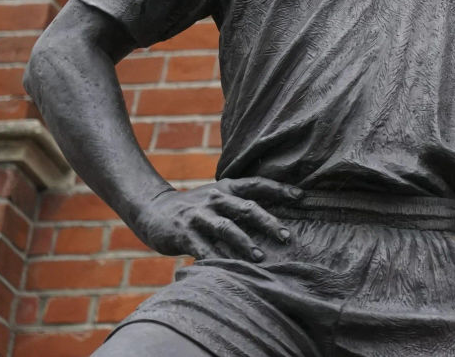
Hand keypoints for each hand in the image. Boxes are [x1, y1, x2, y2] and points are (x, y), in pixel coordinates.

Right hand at [132, 177, 301, 262]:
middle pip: (247, 208)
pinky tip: (226, 269)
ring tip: (259, 257)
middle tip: (285, 236)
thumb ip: (240, 204)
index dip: (279, 188)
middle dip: (268, 222)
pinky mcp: (183, 232)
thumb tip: (274, 218)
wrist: (153, 210)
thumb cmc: (195, 208)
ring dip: (244, 243)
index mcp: (226, 188)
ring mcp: (199, 215)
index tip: (301, 196)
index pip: (257, 184)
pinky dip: (215, 258)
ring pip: (226, 228)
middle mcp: (215, 198)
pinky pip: (202, 247)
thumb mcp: (217, 197)